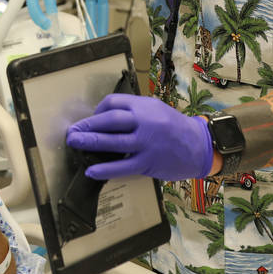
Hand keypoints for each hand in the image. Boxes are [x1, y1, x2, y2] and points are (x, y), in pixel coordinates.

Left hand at [66, 94, 212, 180]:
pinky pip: (122, 166)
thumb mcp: (155, 108)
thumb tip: (103, 116)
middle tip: (73, 131)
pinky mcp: (148, 163)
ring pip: (113, 142)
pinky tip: (91, 171)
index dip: (98, 110)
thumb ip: (133, 110)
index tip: (92, 119)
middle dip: (88, 125)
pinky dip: (104, 169)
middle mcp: (145, 122)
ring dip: (90, 143)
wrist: (199, 146)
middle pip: (110, 121)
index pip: (113, 103)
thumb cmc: (174, 126)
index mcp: (145, 106)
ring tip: (74, 143)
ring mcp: (146, 143)